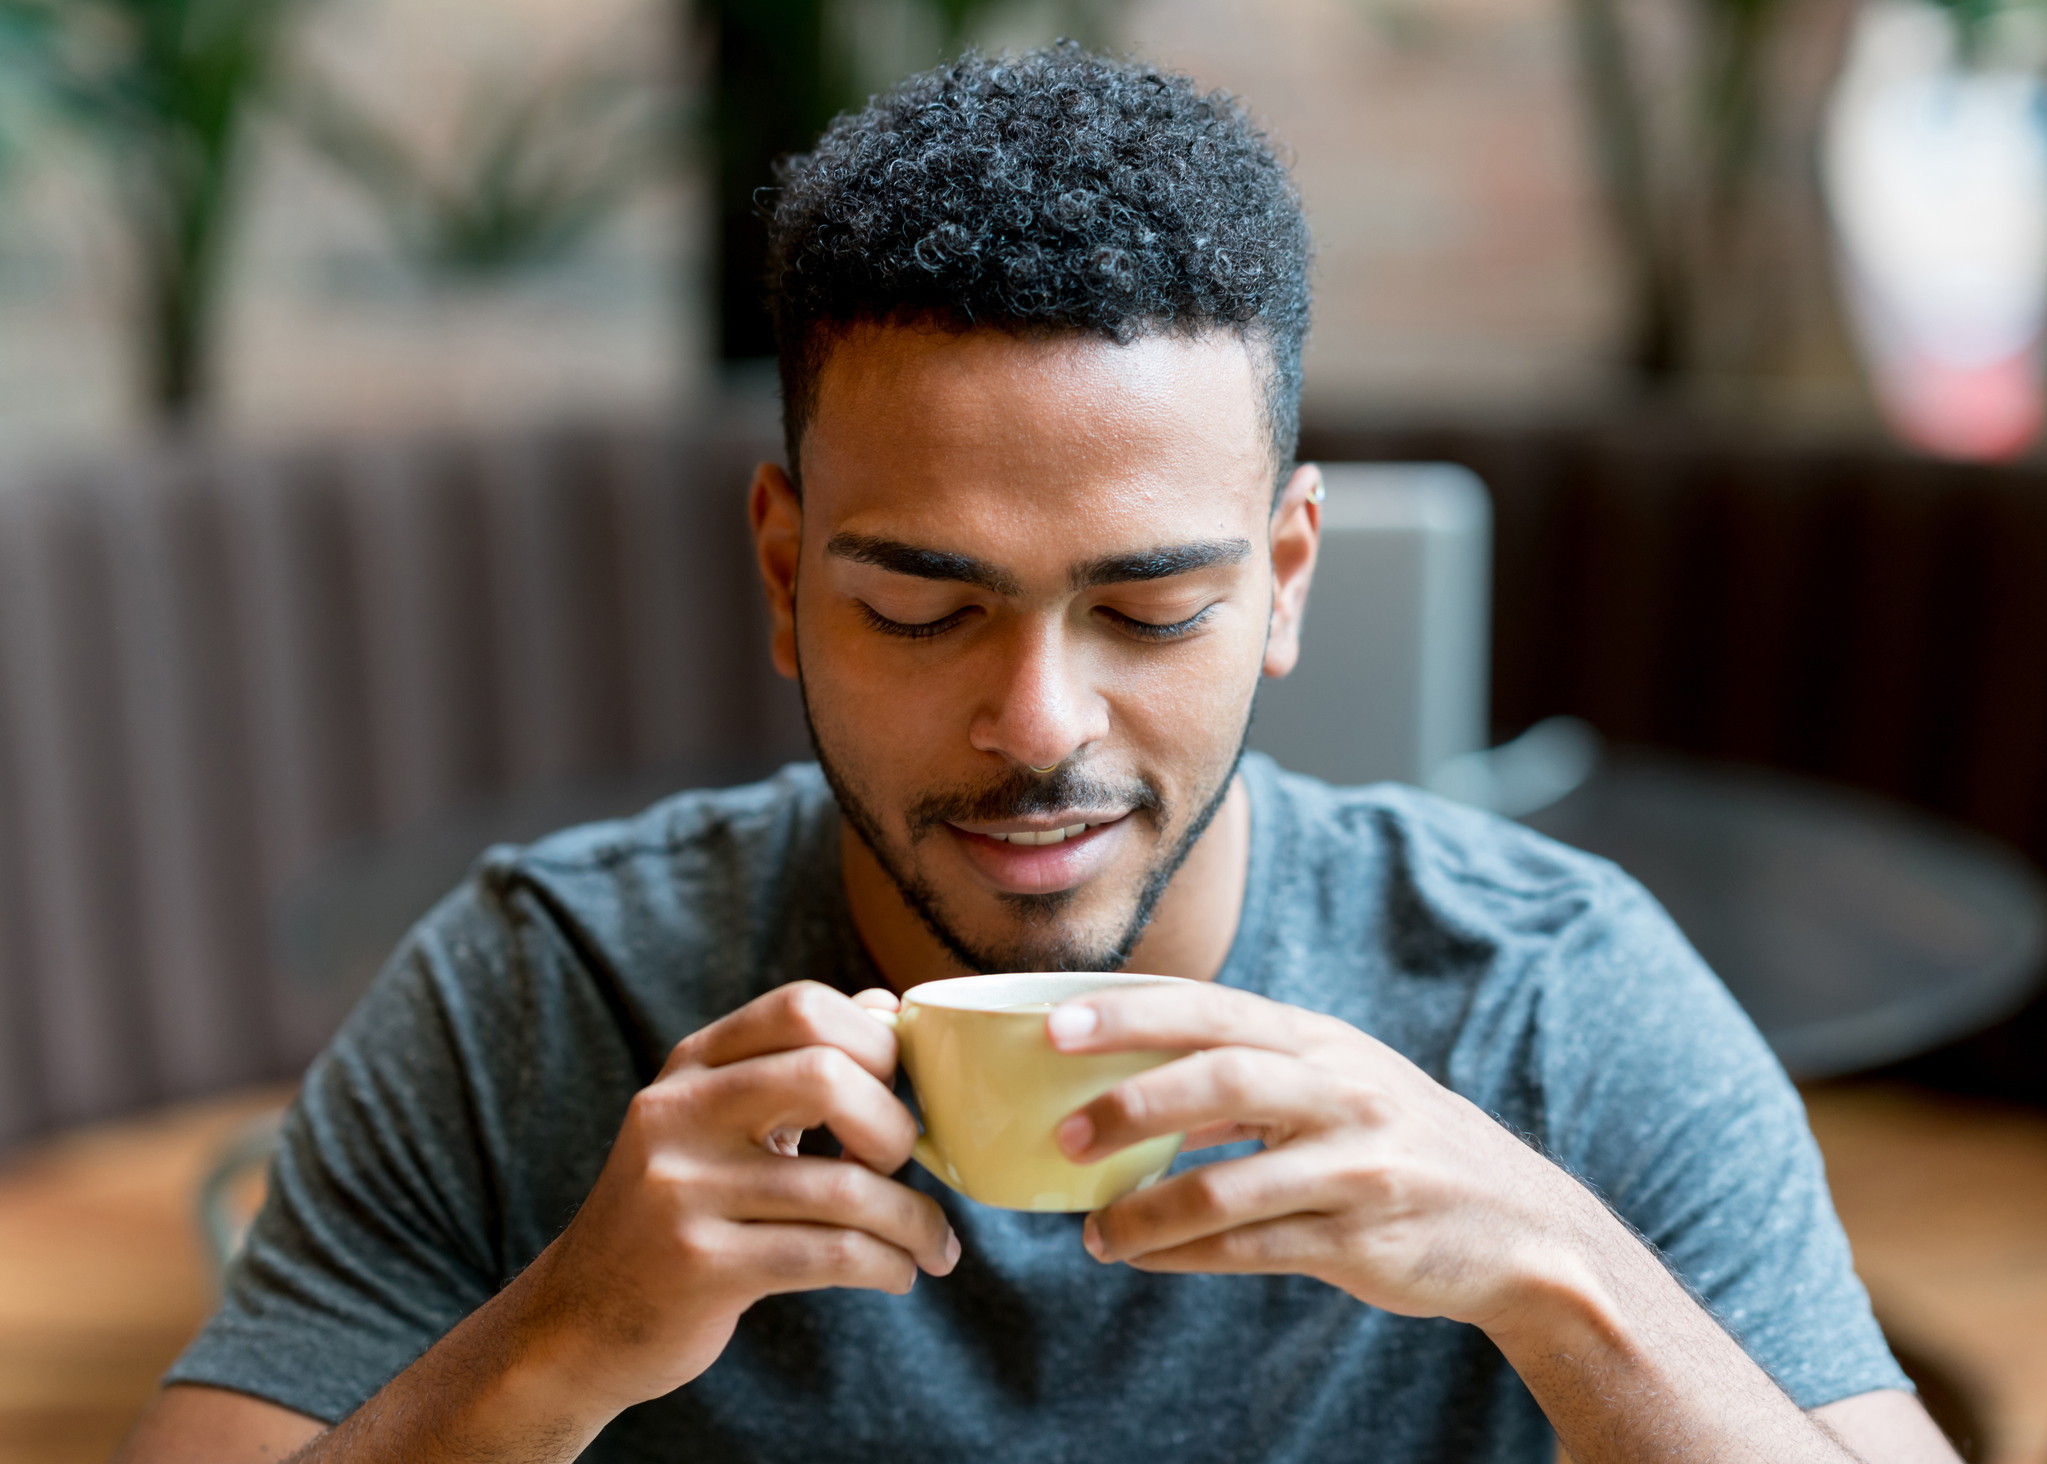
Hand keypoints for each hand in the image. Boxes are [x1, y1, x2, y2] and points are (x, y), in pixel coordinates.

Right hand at [512, 981, 958, 1414]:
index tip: (899, 1090)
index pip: (802, 1007)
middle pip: (825, 1074)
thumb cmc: (677, 1212)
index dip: (875, 1041)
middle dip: (894, 1122)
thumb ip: (793, 1063)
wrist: (579, 1323)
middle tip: (906, 1163)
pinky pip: (831, 1255)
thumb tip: (887, 1008)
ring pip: (844, 1187)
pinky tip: (899, 1274)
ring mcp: (682, 1191)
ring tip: (931, 1242)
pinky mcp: (700, 1267)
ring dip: (913, 1219)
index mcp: (690, 1066)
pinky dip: (887, 1264)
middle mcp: (678, 1114)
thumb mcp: (714, 1121)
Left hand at [1047, 983, 1605, 1330]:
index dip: (1131, 1013)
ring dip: (1147, 1210)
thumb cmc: (1402, 1144)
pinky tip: (1144, 1259)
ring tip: (1095, 1231)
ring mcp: (1357, 1166)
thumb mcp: (1339, 1084)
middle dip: (1132, 1099)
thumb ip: (1250, 1074)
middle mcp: (1342, 1092)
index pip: (1213, 1010)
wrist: (1523, 1228)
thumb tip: (1131, 1079)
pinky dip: (1186, 1256)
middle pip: (1223, 1075)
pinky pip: (1253, 1249)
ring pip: (1229, 1183)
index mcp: (1323, 1043)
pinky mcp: (1362, 1240)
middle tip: (1064, 1132)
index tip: (1056, 1024)